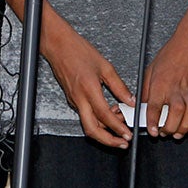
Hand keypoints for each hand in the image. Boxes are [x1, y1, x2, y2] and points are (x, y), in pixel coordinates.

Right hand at [42, 17, 134, 147]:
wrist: (58, 45)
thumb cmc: (78, 51)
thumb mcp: (105, 66)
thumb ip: (119, 86)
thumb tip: (130, 99)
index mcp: (89, 90)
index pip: (105, 116)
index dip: (118, 128)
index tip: (127, 134)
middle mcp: (79, 99)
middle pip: (92, 130)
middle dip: (108, 141)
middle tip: (122, 142)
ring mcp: (74, 100)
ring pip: (88, 124)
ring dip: (103, 130)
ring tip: (118, 125)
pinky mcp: (72, 99)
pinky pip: (85, 115)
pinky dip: (97, 120)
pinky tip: (107, 113)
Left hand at [142, 29, 187, 138]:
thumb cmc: (171, 53)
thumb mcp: (150, 69)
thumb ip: (145, 89)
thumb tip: (140, 104)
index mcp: (160, 83)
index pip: (154, 107)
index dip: (152, 122)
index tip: (152, 131)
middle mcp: (175, 88)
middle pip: (173, 114)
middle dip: (168, 128)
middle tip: (164, 132)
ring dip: (183, 127)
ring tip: (177, 132)